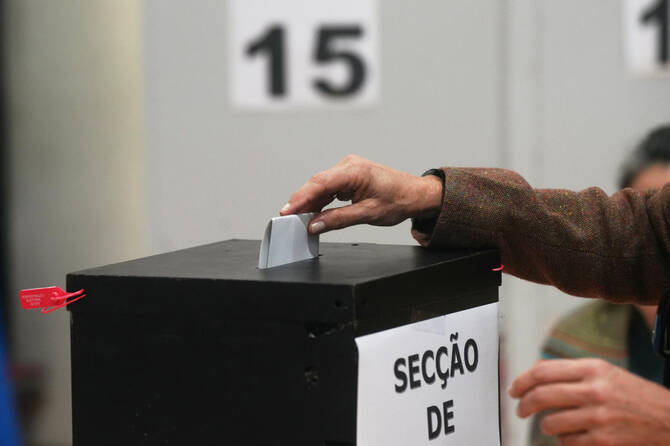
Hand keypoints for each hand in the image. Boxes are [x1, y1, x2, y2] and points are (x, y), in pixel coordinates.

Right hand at [280, 155, 442, 233]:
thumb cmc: (399, 200)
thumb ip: (338, 219)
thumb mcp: (368, 214)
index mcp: (355, 171)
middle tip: (288, 219)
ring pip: (322, 185)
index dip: (300, 198)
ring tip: (299, 219)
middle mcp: (349, 165)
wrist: (416, 194)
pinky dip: (321, 199)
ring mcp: (349, 168)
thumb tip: (315, 225)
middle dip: (302, 201)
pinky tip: (314, 212)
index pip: (320, 183)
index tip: (287, 211)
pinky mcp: (349, 175)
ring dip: (311, 202)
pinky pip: (329, 187)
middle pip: (317, 183)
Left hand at [509, 358, 669, 444]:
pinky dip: (564, 440)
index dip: (522, 381)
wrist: (669, 420)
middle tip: (520, 410)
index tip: (514, 389)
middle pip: (541, 396)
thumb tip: (535, 373)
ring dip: (546, 426)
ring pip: (550, 423)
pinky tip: (572, 435)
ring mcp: (599, 417)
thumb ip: (572, 372)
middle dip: (523, 405)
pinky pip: (566, 442)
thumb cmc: (633, 395)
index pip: (543, 371)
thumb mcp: (605, 372)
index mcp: (593, 368)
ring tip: (552, 424)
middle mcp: (595, 390)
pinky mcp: (603, 440)